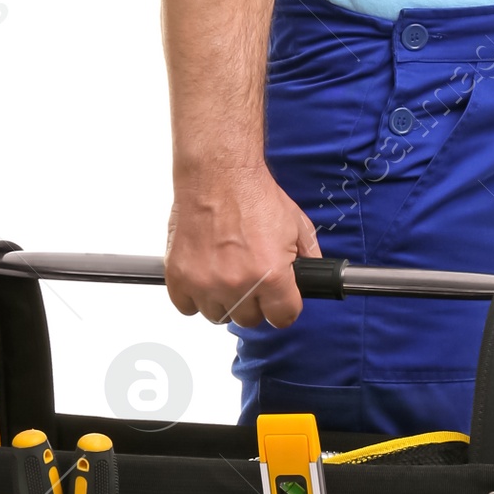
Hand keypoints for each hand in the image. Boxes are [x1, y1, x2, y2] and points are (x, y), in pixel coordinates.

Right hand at [164, 170, 320, 328]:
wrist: (218, 173)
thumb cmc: (253, 194)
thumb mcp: (296, 224)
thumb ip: (309, 255)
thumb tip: (313, 274)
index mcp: (271, 275)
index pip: (283, 318)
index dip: (283, 308)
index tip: (278, 301)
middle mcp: (238, 284)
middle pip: (249, 319)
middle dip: (253, 302)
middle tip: (250, 277)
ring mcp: (205, 282)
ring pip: (218, 315)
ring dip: (223, 300)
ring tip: (226, 273)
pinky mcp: (180, 276)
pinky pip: (187, 306)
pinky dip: (193, 296)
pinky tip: (204, 276)